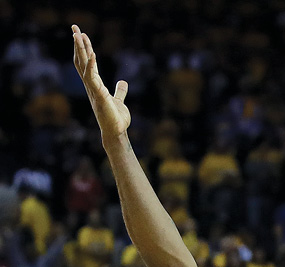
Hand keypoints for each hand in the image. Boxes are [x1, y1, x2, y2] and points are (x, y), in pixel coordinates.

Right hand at [72, 26, 130, 141]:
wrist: (116, 133)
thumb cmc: (116, 119)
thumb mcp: (119, 100)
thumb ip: (120, 91)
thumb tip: (123, 82)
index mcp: (95, 84)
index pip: (87, 62)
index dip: (85, 48)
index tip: (81, 34)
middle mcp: (91, 85)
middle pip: (81, 60)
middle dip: (78, 44)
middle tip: (74, 27)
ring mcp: (93, 90)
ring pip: (83, 66)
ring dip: (81, 50)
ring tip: (78, 34)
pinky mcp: (99, 95)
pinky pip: (92, 77)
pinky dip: (92, 65)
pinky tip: (93, 54)